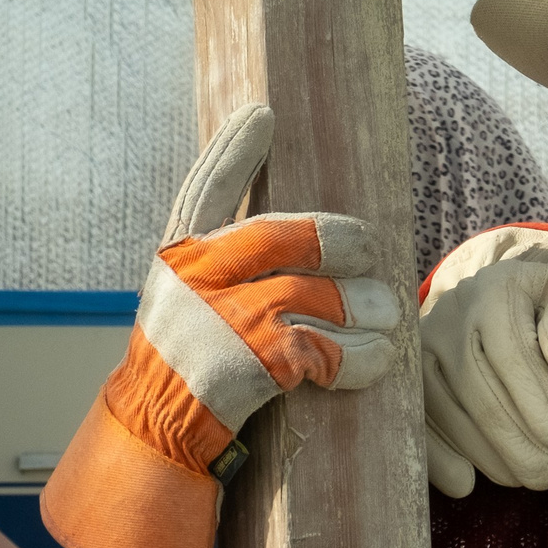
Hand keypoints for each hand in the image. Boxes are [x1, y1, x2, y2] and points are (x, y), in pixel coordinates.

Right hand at [39, 105, 400, 547]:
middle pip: (297, 235)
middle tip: (373, 258)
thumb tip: (306, 235)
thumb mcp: (186, 300)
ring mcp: (225, 318)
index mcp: (180, 255)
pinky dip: (365, 358)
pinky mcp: (254, 362)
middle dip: (349, 246)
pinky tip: (377, 361)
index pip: (204, 188)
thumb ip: (227, 263)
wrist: (156, 434)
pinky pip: (333, 348)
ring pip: (328, 295)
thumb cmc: (186, 365)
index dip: (234, 149)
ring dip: (372, 311)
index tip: (264, 112)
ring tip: (390, 321)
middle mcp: (198, 277)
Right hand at [418, 223, 547, 496]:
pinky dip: (438, 458)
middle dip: (515, 440)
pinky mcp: (402, 380)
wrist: (488, 288)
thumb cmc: (537, 304)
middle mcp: (446, 320)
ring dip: (485, 454)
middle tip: (545, 475)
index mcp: (493, 293)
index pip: (512, 353)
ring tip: (521, 477)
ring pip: (445, 412)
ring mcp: (416, 351)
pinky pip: (415, 423)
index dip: (536, 399)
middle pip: (477, 390)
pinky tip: (466, 481)